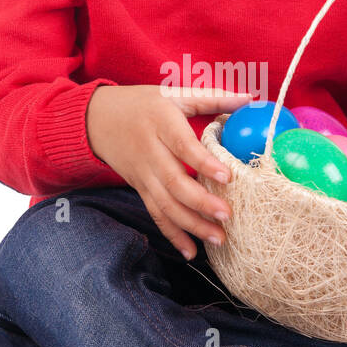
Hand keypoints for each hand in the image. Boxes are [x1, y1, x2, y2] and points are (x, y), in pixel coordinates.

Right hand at [86, 84, 254, 260]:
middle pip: (174, 182)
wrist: (96, 119)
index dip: (203, 163)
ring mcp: (143, 174)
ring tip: (218, 239)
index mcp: (161, 123)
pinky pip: (156, 214)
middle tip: (228, 216)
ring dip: (192, 225)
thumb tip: (249, 99)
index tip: (227, 176)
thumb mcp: (174, 94)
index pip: (183, 146)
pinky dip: (172, 235)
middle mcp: (150, 152)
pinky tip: (191, 252)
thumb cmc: (143, 103)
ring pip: (165, 205)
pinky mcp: (140, 188)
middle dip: (201, 202)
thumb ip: (212, 98)